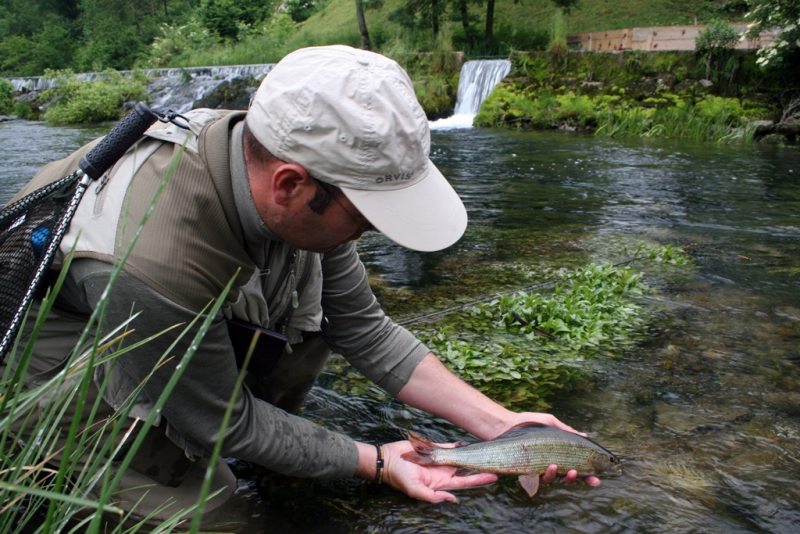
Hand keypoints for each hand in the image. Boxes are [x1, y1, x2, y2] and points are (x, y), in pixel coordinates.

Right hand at [379, 439, 497, 502]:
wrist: (387, 460)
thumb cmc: (400, 478)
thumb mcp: (416, 491)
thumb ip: (434, 497)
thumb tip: (453, 499)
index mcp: (441, 483)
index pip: (464, 482)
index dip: (479, 479)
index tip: (494, 477)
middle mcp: (442, 472)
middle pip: (466, 469)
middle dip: (480, 467)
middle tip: (497, 462)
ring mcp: (438, 460)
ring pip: (459, 457)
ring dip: (471, 455)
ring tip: (487, 451)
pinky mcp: (432, 449)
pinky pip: (447, 446)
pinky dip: (457, 445)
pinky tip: (467, 443)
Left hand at [501, 412, 601, 488]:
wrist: (506, 423)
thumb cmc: (528, 423)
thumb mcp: (550, 423)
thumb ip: (566, 431)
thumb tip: (586, 436)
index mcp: (558, 455)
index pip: (576, 468)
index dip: (587, 477)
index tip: (597, 480)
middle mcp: (549, 465)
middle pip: (565, 478)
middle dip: (573, 479)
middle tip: (575, 473)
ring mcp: (536, 469)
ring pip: (550, 480)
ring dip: (554, 475)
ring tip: (554, 466)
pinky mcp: (523, 471)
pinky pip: (533, 479)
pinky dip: (539, 476)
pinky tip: (543, 468)